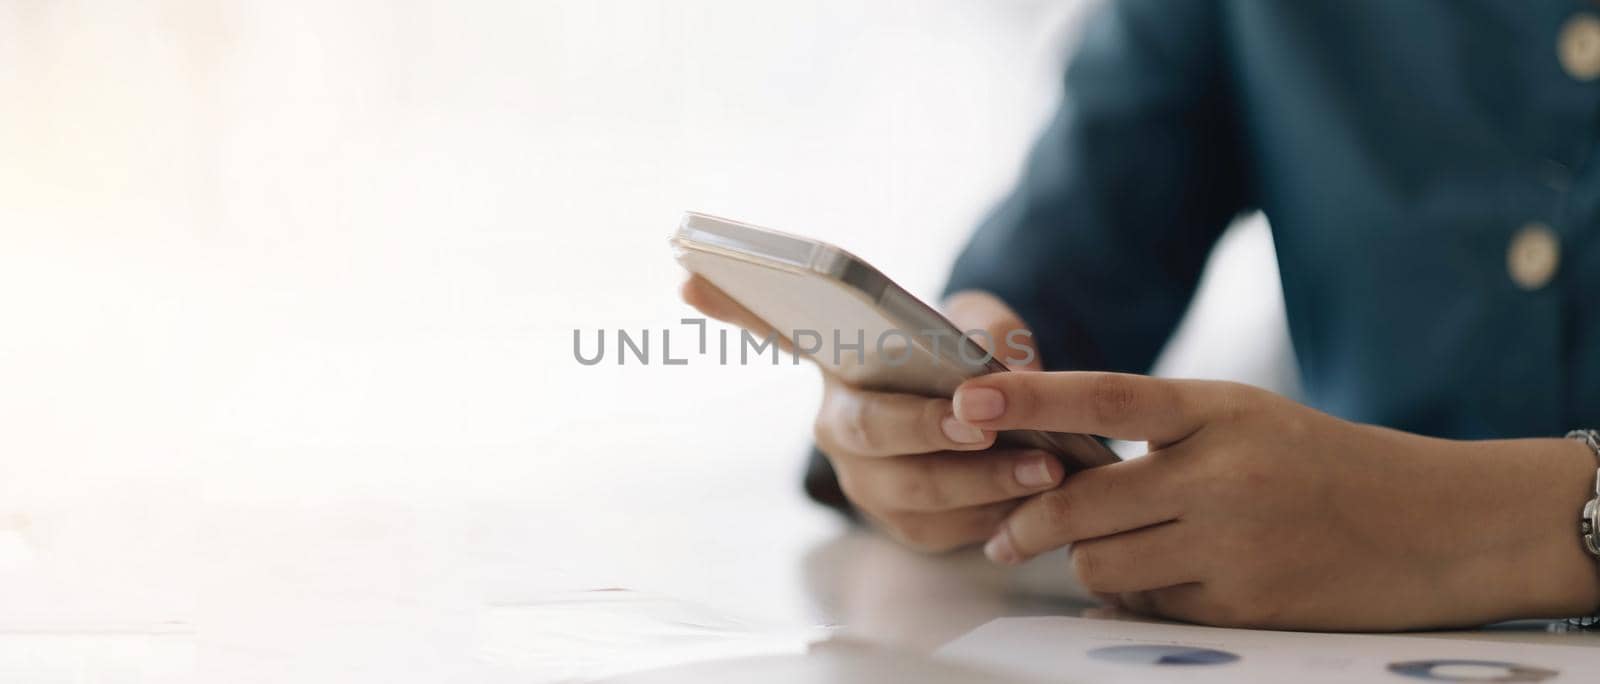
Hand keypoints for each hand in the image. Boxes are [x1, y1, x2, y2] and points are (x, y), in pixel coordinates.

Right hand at [681, 275, 1063, 551]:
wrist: (1000, 421)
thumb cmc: (974, 359)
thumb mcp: (987, 326)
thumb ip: (993, 333)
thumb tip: (1003, 364)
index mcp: (839, 363)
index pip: (771, 328)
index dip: (728, 303)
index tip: (689, 275)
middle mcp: (837, 424)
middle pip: (868, 431)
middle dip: (924, 427)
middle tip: (978, 419)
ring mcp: (867, 481)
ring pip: (913, 490)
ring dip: (980, 480)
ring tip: (1042, 466)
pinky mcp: (904, 526)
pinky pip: (944, 529)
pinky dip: (993, 513)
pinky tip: (1035, 498)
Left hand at [951, 371, 1599, 629]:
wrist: (1433, 525)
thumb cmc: (1320, 464)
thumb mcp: (1243, 419)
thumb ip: (1158, 432)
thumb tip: (1056, 467)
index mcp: (1217, 409)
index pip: (1103, 395)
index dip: (1027, 397)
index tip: (964, 399)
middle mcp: (1221, 472)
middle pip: (1080, 503)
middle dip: (1027, 523)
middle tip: (1003, 534)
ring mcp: (1233, 544)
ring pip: (1101, 564)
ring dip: (1086, 565)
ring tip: (1105, 554)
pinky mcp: (1244, 606)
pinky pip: (1149, 607)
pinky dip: (1138, 598)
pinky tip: (1162, 581)